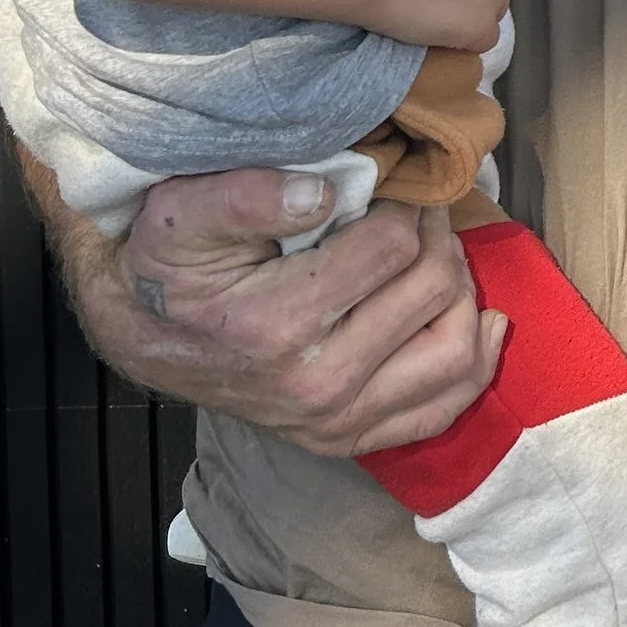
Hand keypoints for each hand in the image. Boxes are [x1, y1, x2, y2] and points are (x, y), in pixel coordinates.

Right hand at [32, 157, 505, 458]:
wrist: (142, 337)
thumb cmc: (167, 266)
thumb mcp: (181, 212)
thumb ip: (247, 194)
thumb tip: (326, 194)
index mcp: (276, 325)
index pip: (395, 246)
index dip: (402, 204)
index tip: (388, 188)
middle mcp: (315, 384)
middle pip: (434, 290)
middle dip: (436, 237)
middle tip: (417, 212)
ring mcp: (336, 421)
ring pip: (454, 351)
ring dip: (462, 290)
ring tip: (435, 255)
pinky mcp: (348, 438)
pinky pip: (443, 407)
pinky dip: (477, 362)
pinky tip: (484, 320)